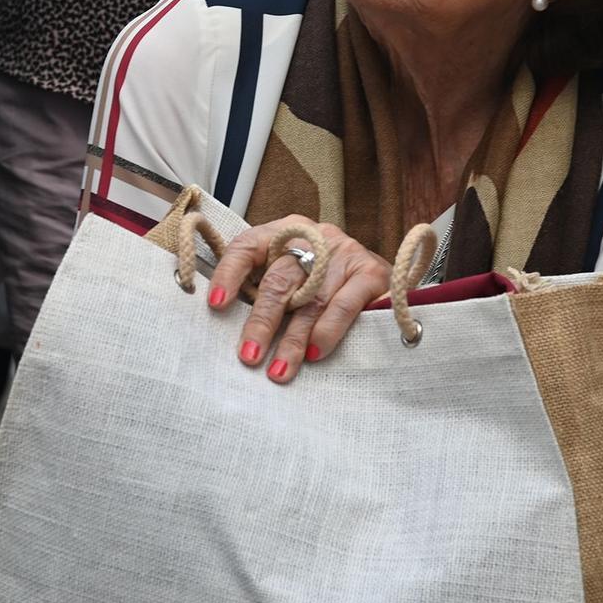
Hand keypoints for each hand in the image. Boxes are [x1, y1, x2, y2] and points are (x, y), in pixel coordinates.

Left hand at [208, 217, 392, 383]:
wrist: (388, 272)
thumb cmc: (323, 280)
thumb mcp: (291, 274)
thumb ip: (262, 287)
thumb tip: (224, 322)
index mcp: (285, 231)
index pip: (248, 245)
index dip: (229, 273)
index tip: (214, 304)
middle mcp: (315, 237)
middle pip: (280, 280)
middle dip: (262, 322)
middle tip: (249, 356)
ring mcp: (345, 253)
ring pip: (310, 300)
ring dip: (292, 340)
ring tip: (279, 370)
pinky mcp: (372, 273)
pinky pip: (344, 306)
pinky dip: (327, 332)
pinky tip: (314, 354)